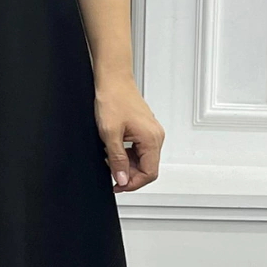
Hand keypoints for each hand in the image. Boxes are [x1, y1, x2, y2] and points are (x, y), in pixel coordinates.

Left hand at [94, 77, 164, 192]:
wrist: (113, 79)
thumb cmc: (113, 99)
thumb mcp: (110, 134)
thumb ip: (117, 160)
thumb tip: (123, 180)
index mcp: (152, 139)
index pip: (149, 173)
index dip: (133, 184)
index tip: (117, 186)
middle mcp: (156, 136)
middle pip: (147, 168)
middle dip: (129, 174)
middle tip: (110, 171)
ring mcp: (151, 132)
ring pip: (143, 159)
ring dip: (126, 164)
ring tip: (110, 157)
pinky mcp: (145, 129)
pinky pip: (139, 149)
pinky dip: (127, 154)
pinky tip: (114, 149)